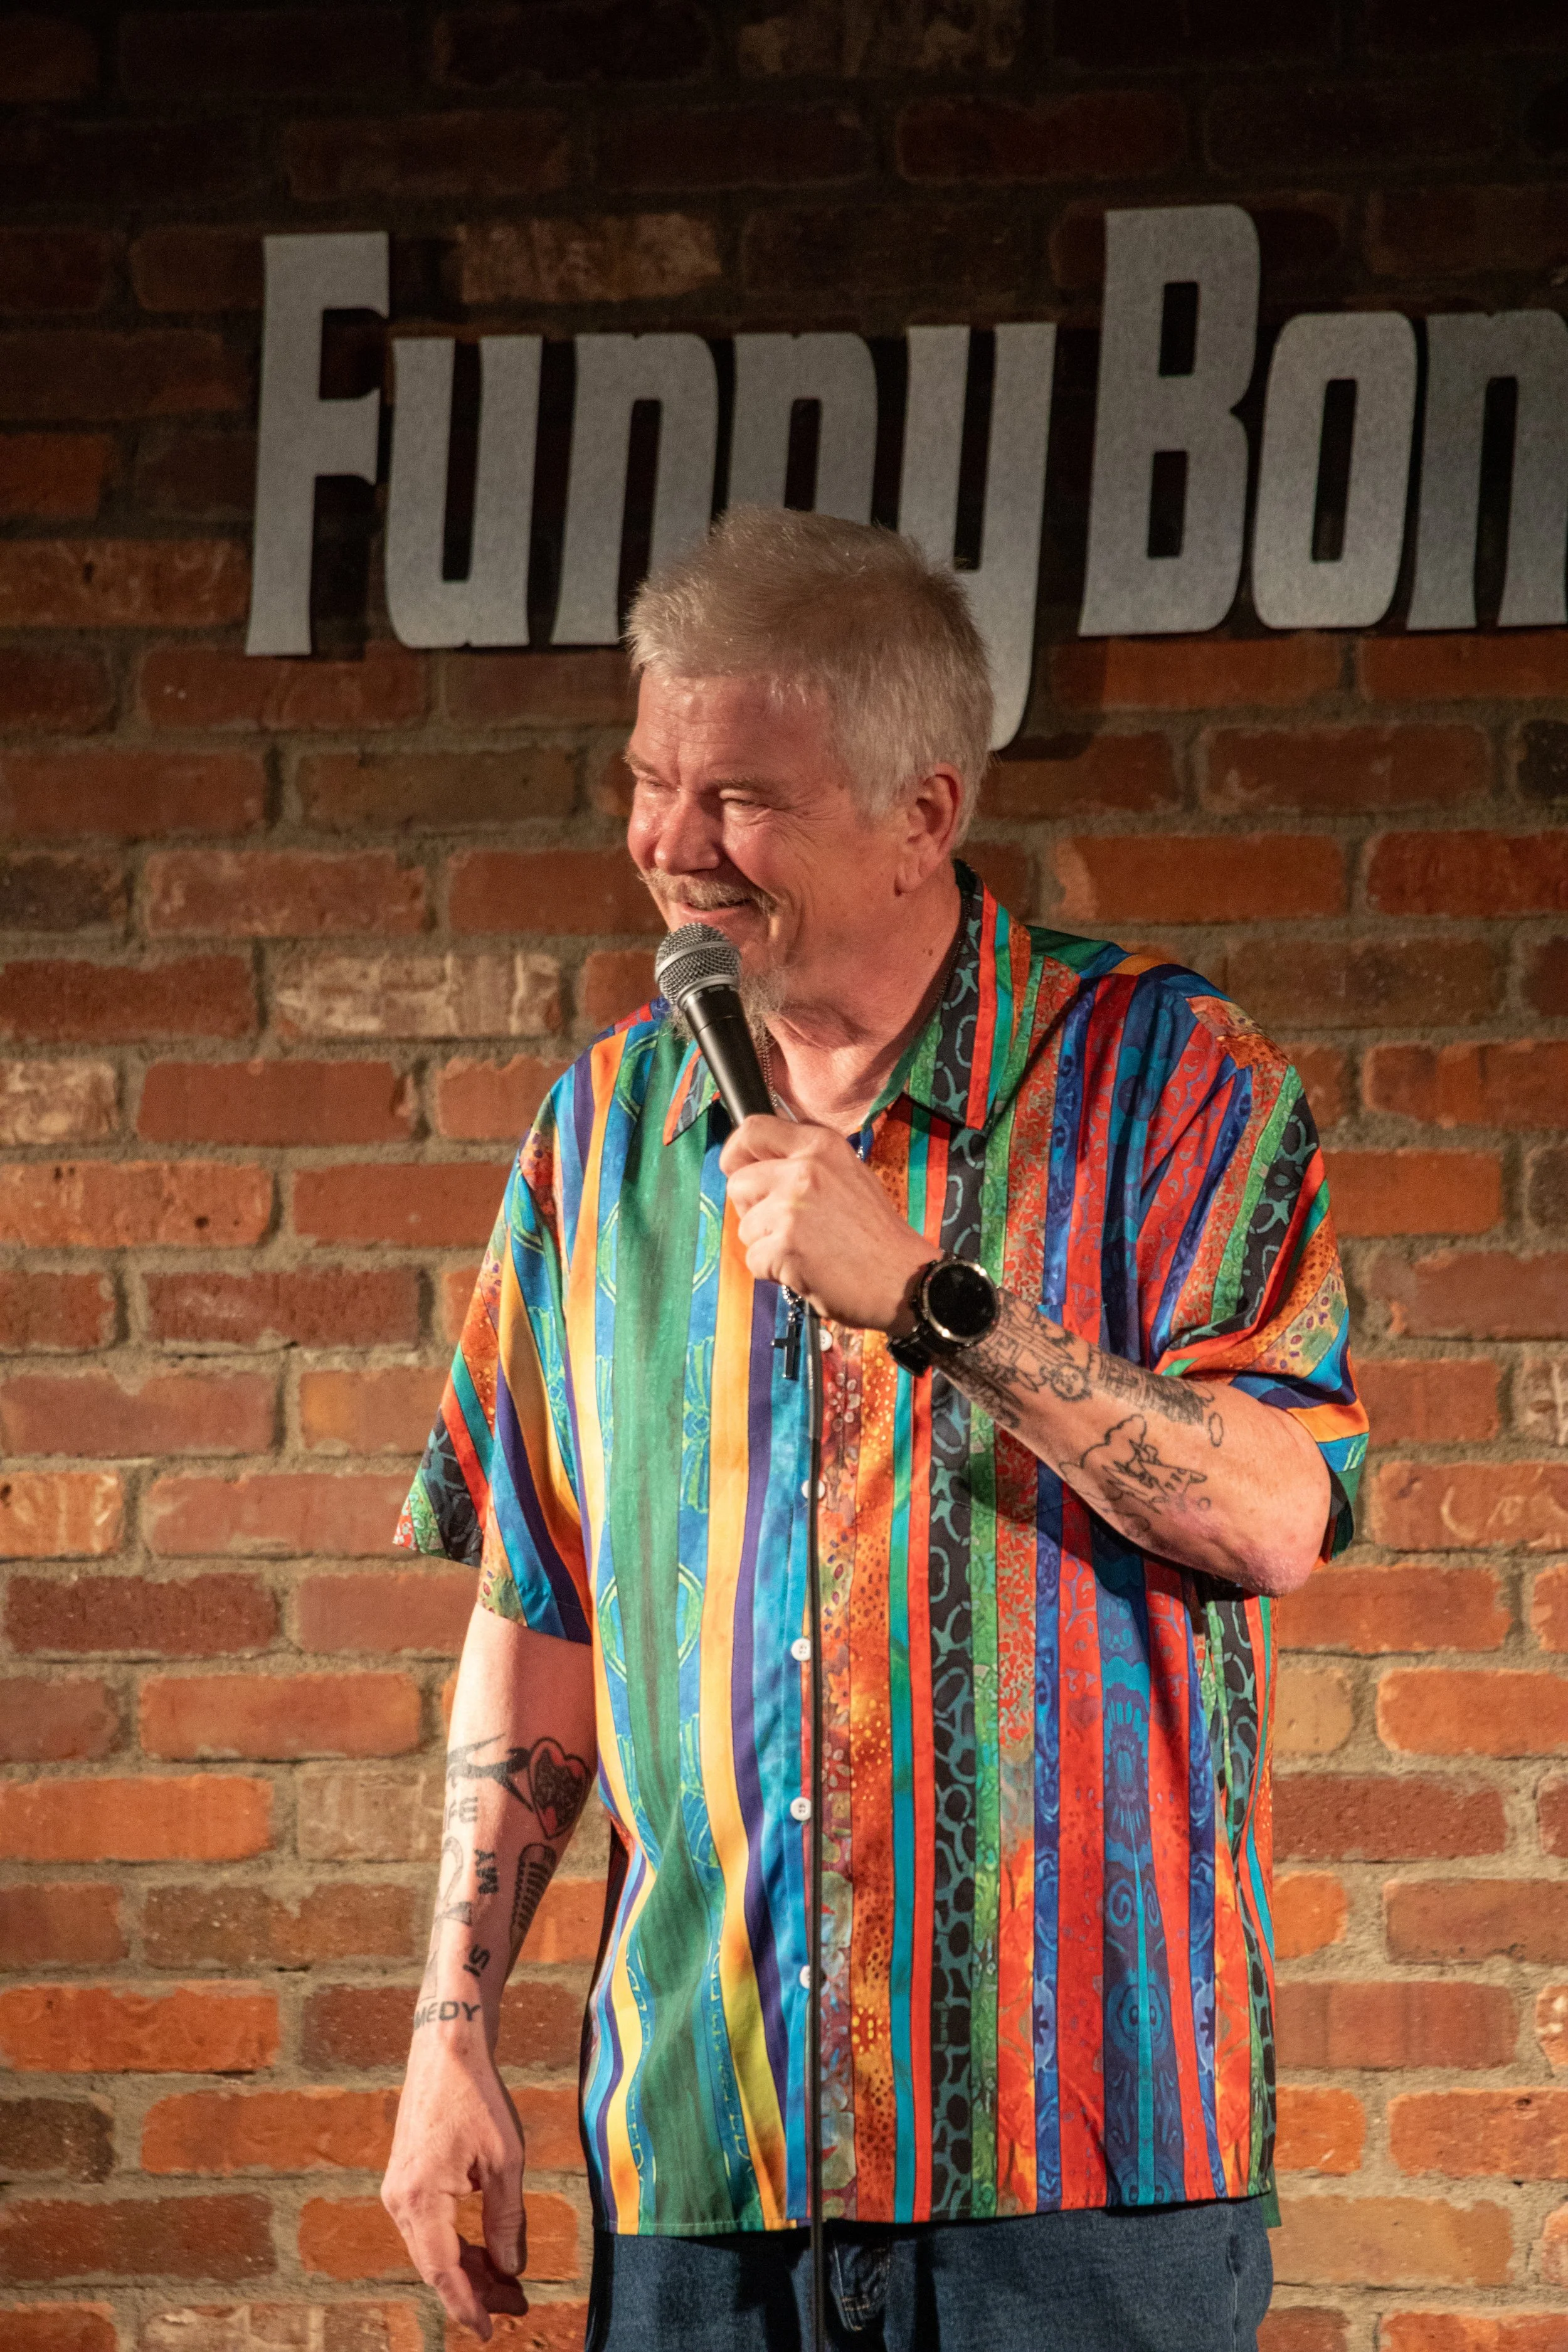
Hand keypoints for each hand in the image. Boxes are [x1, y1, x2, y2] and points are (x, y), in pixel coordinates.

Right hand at [381, 2035, 528, 2340]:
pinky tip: (486, 2253)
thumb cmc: (476, 2095)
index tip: (490, 2332)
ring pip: (432, 2248)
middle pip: (436, 2265)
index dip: (467, 2306)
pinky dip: (457, 2243)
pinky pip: (430, 2227)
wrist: (446, 2044)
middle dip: (475, 2291)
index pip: (443, 2271)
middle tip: (517, 2307)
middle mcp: (399, 2200)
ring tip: (509, 2286)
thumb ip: (506, 2220)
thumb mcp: (505, 2160)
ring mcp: (399, 2189)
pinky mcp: (406, 2178)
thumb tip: (510, 2269)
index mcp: (419, 2199)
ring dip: (468, 2269)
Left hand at [719, 1115, 934, 1331]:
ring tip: (806, 1250)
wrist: (903, 1278)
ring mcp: (792, 1208)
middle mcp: (804, 1170)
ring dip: (766, 1244)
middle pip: (738, 1183)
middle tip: (785, 1226)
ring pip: (745, 1226)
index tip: (739, 1170)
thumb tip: (760, 1163)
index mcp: (820, 1146)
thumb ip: (806, 1163)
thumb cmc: (877, 1234)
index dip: (737, 1154)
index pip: (752, 1130)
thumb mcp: (848, 1174)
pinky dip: (773, 1272)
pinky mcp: (784, 1246)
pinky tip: (806, 1269)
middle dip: (753, 1209)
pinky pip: (753, 1260)